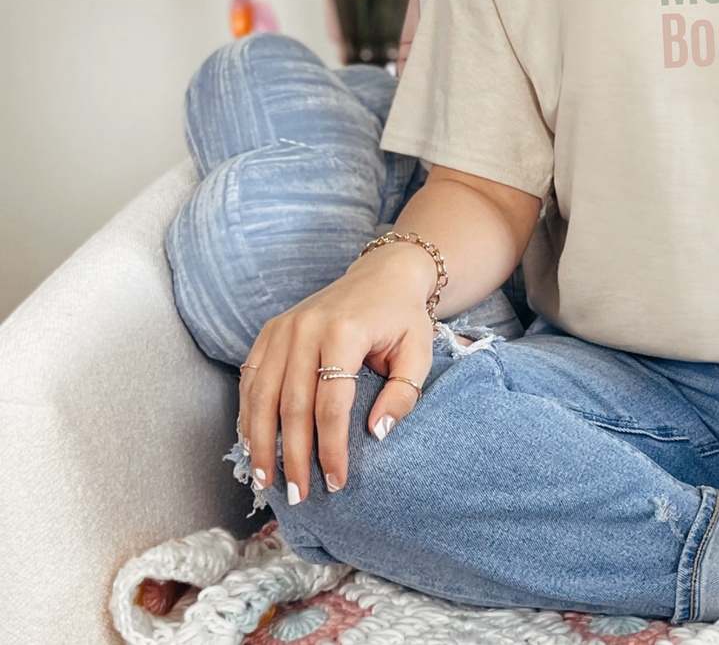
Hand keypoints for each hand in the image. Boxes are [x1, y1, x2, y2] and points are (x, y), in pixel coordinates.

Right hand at [238, 240, 437, 502]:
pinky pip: (251, 379)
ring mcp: (282, 328)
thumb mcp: (418, 353)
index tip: (336, 482)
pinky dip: (248, 414)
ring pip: (262, 396)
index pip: (331, 404)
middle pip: (292, 405)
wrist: (383, 274)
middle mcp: (306, 329)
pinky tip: (253, 445)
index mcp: (344, 332)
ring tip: (266, 481)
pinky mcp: (270, 331)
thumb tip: (376, 435)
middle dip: (294, 456)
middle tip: (298, 496)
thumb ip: (403, 394)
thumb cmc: (403, 318)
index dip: (331, 448)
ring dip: (261, 443)